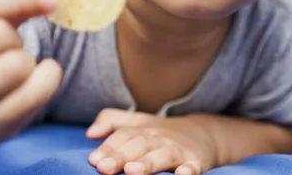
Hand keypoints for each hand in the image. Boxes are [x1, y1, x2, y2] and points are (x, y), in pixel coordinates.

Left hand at [86, 109, 217, 174]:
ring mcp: (177, 150)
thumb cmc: (160, 134)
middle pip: (139, 145)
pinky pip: (193, 167)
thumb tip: (89, 133)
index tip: (94, 160)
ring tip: (132, 171)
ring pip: (162, 155)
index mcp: (142, 130)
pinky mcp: (195, 162)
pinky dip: (188, 171)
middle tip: (104, 168)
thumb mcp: (136, 123)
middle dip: (121, 156)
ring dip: (148, 163)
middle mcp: (159, 139)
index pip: (123, 135)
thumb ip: (111, 121)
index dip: (108, 147)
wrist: (202, 134)